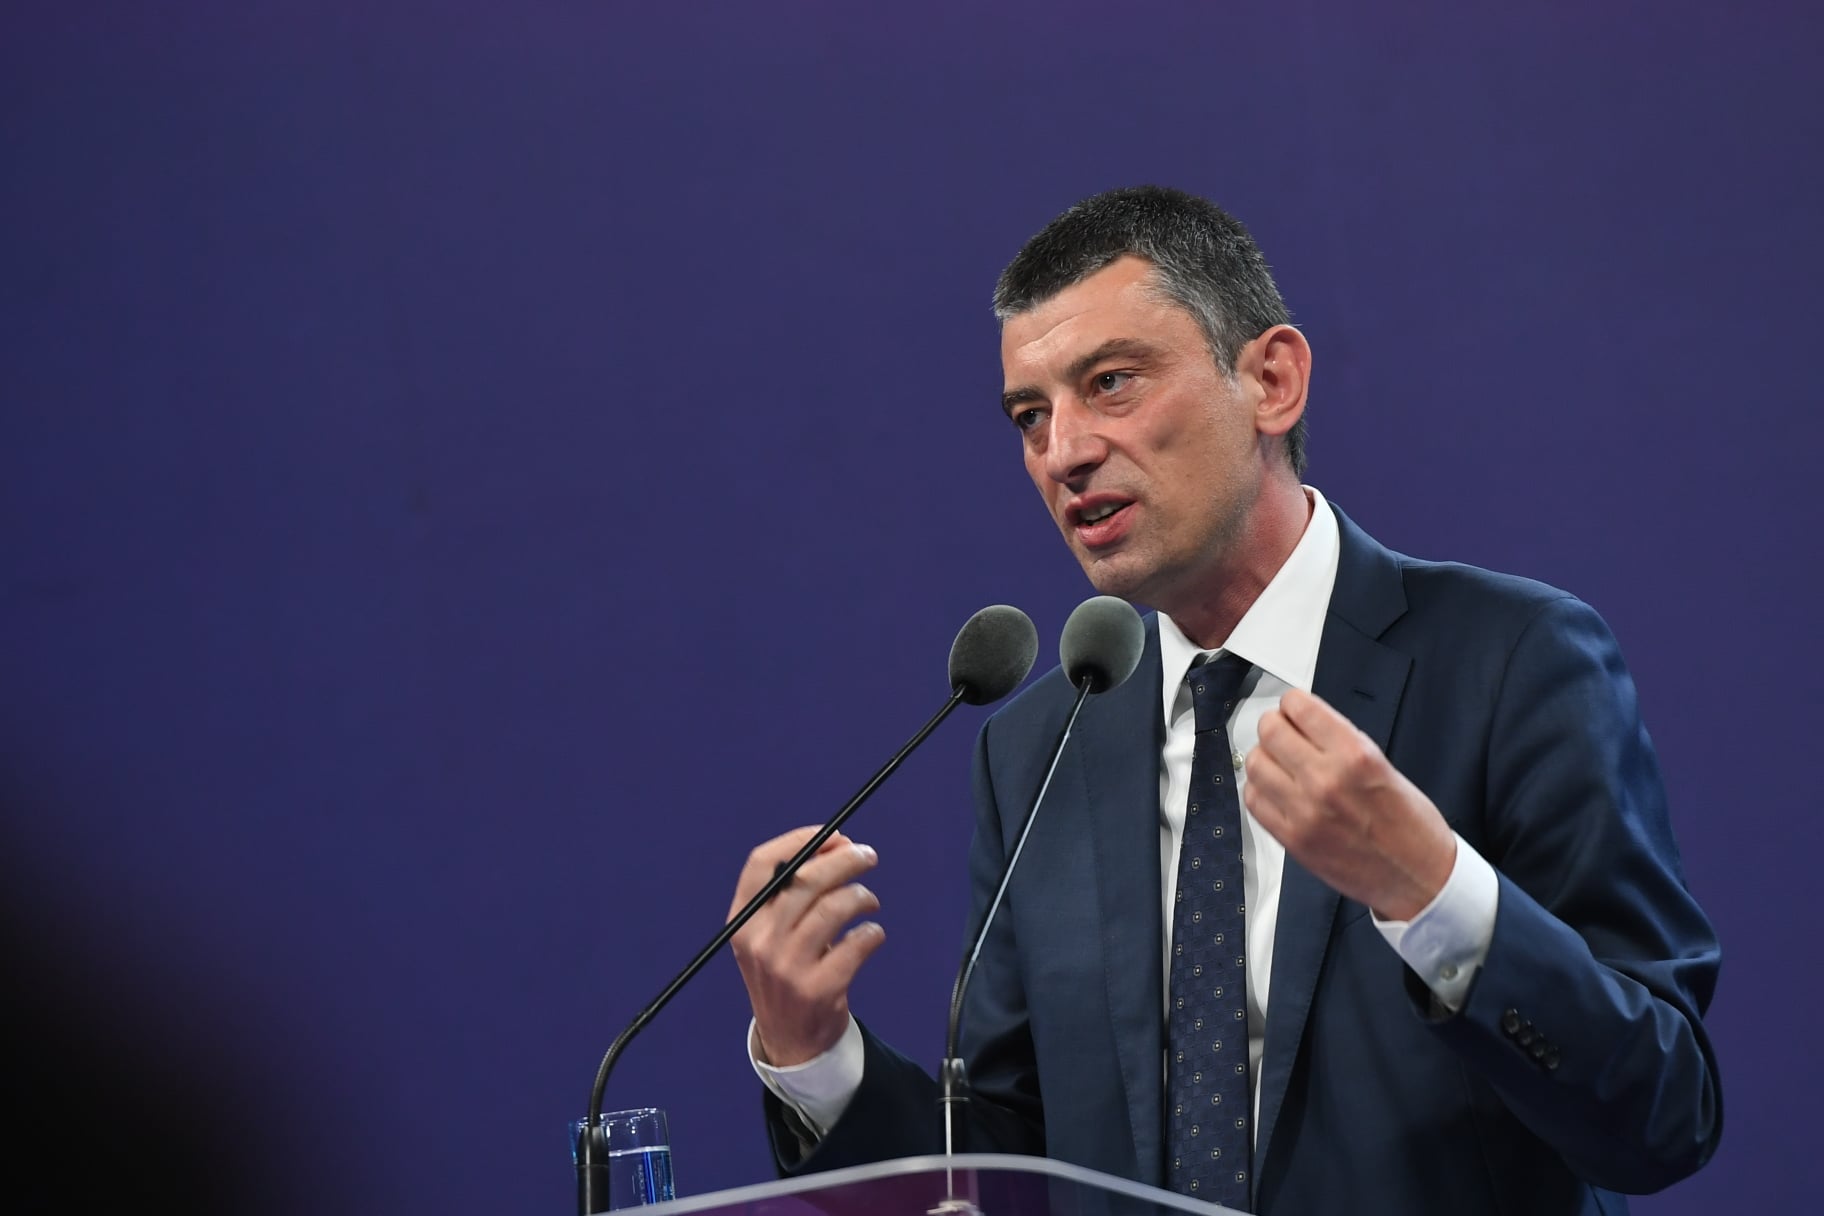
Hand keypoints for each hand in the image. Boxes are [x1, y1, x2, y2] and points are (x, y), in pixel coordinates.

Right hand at [728, 826, 885, 1066]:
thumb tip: (837, 843)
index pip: (762, 864)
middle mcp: (759, 942)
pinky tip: (871, 935)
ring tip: (869, 901)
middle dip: (844, 859)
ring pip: (834, 908)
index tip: (833, 835)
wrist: (791, 1041)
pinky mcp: (818, 990)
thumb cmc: (787, 971)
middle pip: (805, 880)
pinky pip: (857, 944)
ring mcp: (787, 968)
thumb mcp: (770, 934)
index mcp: (742, 922)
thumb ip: (793, 893)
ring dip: (862, 896)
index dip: (800, 840)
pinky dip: (872, 932)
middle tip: (867, 856)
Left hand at [1242, 689, 1455, 920]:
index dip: (1293, 704)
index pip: (1299, 707)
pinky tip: (1277, 792)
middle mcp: (1326, 780)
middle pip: (1270, 731)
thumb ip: (1340, 743)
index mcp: (1356, 755)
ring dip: (1265, 758)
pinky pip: (1254, 800)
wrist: (1420, 879)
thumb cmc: (1411, 825)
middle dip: (1275, 726)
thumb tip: (1304, 722)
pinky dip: (1261, 790)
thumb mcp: (1384, 766)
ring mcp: (1304, 812)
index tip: (1294, 710)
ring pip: (1255, 764)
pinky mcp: (1292, 839)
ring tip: (1281, 765)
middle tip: (1283, 733)